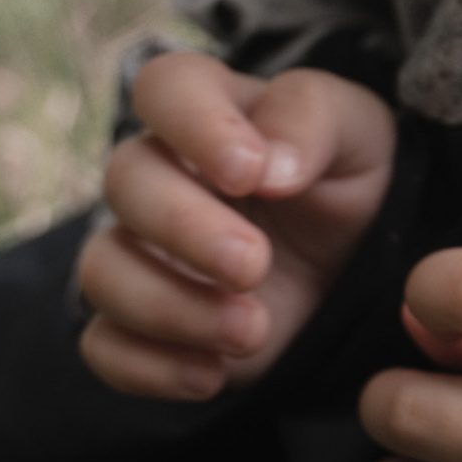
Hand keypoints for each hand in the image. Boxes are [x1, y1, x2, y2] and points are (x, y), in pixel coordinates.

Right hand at [78, 52, 397, 399]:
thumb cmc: (347, 185)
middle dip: (186, 228)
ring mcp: (141, 253)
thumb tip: (267, 166)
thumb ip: (313, 122)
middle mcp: (160, 175)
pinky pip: (103, 347)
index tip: (248, 172)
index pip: (165, 86)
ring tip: (252, 331)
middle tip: (255, 264)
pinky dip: (150, 367)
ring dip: (171, 307)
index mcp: (209, 110)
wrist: (354, 273)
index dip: (194, 125)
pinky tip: (212, 374)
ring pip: (102, 271)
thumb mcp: (359, 135)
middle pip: (125, 181)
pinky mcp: (141, 327)